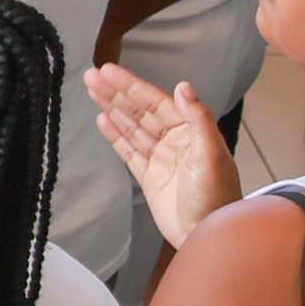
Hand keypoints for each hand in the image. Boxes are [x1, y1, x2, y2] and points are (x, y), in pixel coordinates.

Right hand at [90, 64, 247, 245]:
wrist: (205, 234)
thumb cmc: (214, 195)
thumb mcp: (211, 154)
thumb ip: (198, 119)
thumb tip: (182, 86)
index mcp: (191, 132)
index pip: (156, 103)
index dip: (132, 86)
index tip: (108, 71)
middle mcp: (175, 141)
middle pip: (140, 112)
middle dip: (116, 94)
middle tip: (90, 76)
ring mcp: (160, 159)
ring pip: (132, 128)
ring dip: (112, 109)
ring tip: (91, 91)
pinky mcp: (149, 177)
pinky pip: (129, 151)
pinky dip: (115, 136)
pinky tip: (102, 121)